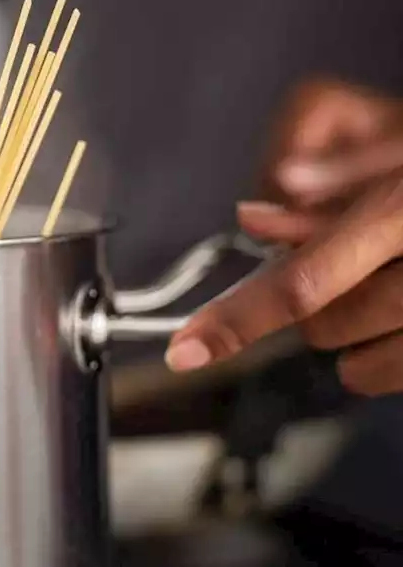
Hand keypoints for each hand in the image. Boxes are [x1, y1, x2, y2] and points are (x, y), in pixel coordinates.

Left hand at [166, 78, 402, 394]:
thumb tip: (252, 213)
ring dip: (353, 340)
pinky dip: (387, 356)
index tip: (186, 350)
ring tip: (386, 291)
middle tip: (351, 269)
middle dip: (316, 305)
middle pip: (323, 324)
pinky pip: (398, 375)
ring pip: (359, 365)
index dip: (235, 320)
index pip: (302, 281)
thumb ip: (333, 194)